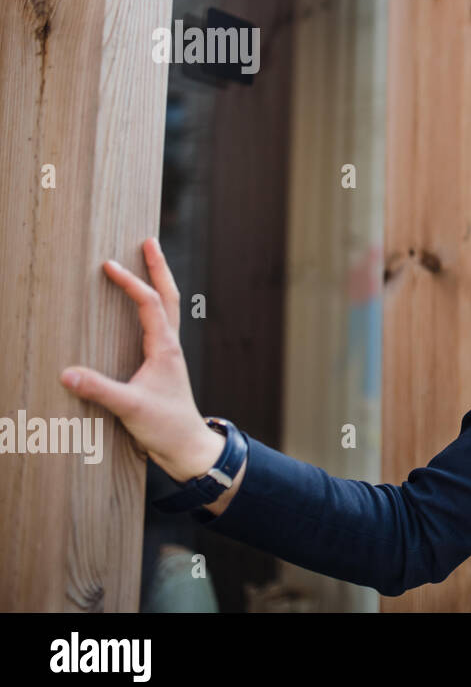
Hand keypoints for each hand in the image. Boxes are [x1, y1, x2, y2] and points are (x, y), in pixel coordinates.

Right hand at [60, 237, 218, 483]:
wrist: (186, 446)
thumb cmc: (164, 426)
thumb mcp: (130, 408)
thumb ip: (99, 391)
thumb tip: (67, 374)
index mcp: (164, 348)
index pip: (148, 304)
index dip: (129, 282)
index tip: (108, 264)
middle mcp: (170, 345)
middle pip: (168, 296)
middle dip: (158, 268)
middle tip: (149, 240)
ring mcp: (168, 354)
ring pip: (167, 309)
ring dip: (158, 283)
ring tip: (148, 261)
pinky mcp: (163, 365)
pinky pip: (158, 325)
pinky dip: (151, 307)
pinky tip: (140, 308)